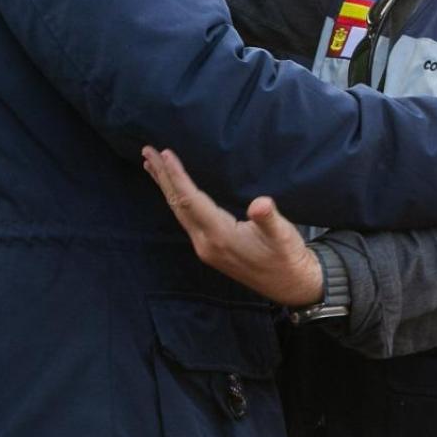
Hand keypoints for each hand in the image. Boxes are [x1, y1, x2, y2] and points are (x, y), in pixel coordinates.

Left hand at [141, 146, 323, 306]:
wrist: (289, 285)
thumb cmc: (287, 257)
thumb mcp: (283, 236)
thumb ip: (269, 219)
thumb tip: (261, 203)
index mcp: (220, 236)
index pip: (191, 201)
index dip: (177, 176)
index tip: (166, 154)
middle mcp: (205, 243)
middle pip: (177, 205)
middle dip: (162, 177)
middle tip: (148, 151)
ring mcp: (204, 247)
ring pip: (178, 212)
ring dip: (165, 187)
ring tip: (151, 165)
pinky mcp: (209, 248)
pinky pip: (185, 218)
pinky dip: (176, 198)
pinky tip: (174, 190)